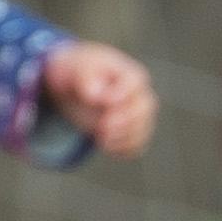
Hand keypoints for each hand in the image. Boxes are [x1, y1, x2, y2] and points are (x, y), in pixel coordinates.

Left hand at [40, 40, 158, 160]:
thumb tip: (96, 95)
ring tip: (101, 139)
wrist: (79, 85)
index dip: (119, 96)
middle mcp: (140, 96)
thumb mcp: (79, 69)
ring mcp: (139, 117)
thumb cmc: (82, 73)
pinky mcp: (132, 134)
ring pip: (141, 131)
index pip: (134, 85)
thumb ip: (87, 78)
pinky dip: (122, 150)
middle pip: (143, 111)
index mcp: (130, 75)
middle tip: (101, 127)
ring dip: (121, 139)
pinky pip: (135, 147)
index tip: (101, 102)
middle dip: (123, 122)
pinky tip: (105, 146)